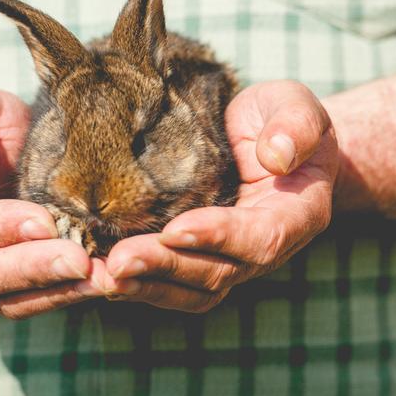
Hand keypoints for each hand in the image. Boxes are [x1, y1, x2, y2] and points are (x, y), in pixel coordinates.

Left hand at [94, 80, 338, 311]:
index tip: (175, 229)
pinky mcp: (199, 258)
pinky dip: (138, 284)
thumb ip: (295, 125)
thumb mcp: (297, 105)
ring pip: (192, 289)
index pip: (262, 237)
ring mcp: (231, 260)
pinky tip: (98, 276)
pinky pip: (172, 284)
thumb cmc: (284, 118)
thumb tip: (276, 155)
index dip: (220, 237)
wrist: (273, 140)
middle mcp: (264, 248)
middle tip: (120, 262)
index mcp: (296, 214)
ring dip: (146, 286)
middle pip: (218, 273)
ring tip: (102, 277)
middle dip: (167, 267)